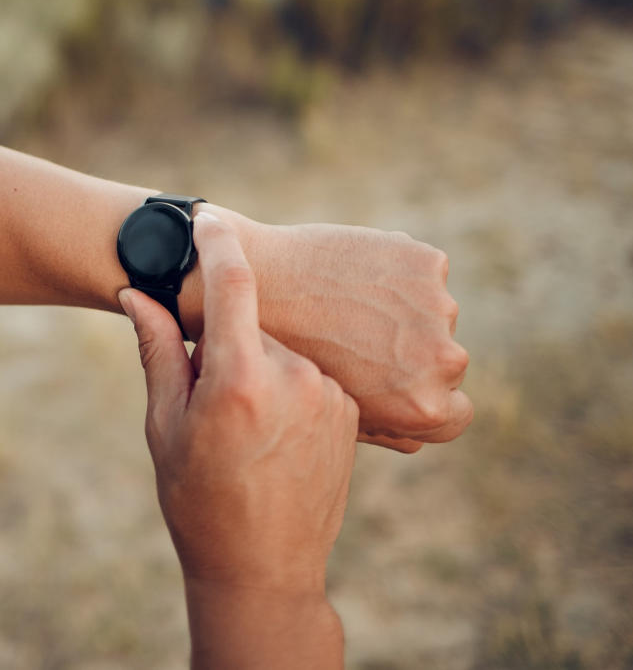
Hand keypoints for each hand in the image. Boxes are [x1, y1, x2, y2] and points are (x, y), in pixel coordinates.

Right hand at [120, 213, 357, 592]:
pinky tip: (272, 434)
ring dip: (258, 366)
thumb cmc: (198, 499)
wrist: (263, 567)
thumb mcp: (164, 425)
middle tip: (204, 392)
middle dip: (225, 341)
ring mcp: (331, 394)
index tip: (204, 217)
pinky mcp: (353, 411)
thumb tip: (136, 293)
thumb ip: (158, 351)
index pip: (232, 281)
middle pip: (253, 323)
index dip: (216, 240)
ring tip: (243, 428)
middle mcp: (295, 377)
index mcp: (239, 379)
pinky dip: (287, 386)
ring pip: (284, 350)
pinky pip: (312, 375)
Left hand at [181, 209, 471, 452]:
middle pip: (441, 362)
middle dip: (406, 352)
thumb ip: (383, 426)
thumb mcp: (326, 411)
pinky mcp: (425, 262)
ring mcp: (436, 308)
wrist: (245, 283)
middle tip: (350, 338)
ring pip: (431, 314)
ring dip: (400, 309)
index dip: (418, 397)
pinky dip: (392, 272)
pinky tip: (344, 277)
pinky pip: (420, 271)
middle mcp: (441, 361)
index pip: (452, 412)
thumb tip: (417, 436)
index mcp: (421, 407)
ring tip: (339, 307)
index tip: (385, 381)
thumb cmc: (271, 360)